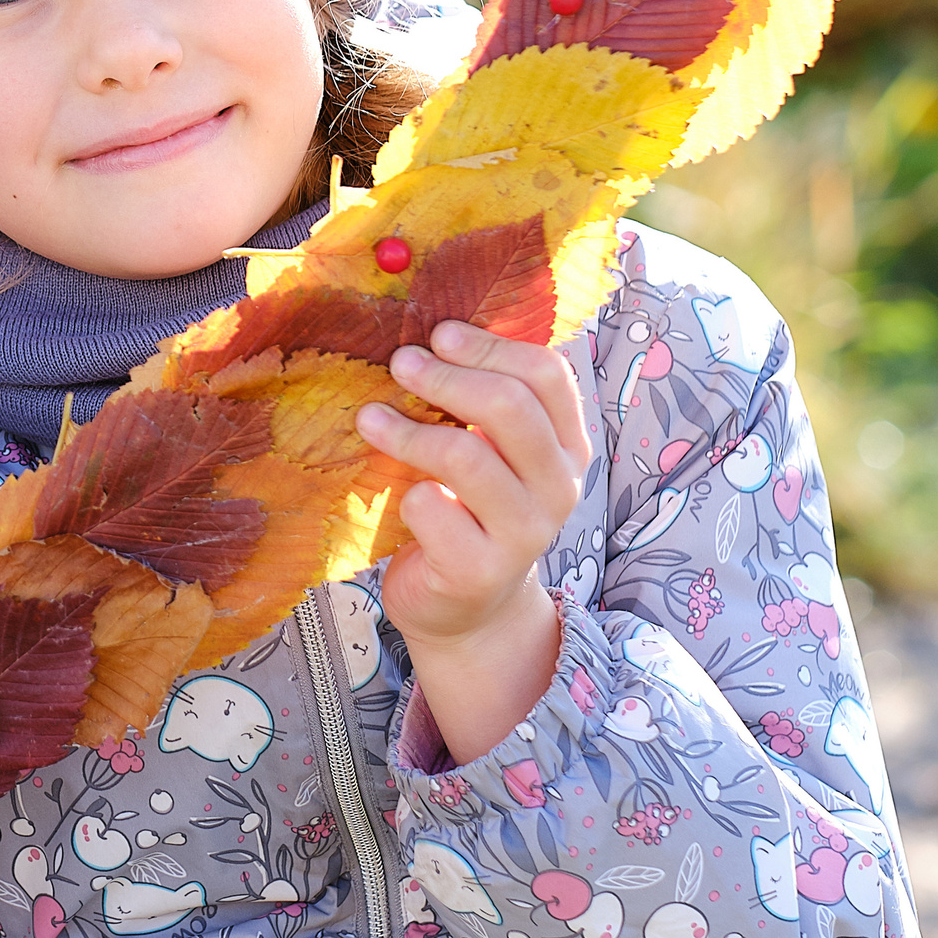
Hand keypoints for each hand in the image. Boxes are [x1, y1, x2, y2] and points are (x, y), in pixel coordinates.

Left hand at [356, 320, 589, 760]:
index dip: (491, 346)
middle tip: (400, 363)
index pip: (548, 375)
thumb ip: (478, 402)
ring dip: (409, 431)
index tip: (440, 333)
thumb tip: (433, 328)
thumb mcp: (488, 452)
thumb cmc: (467, 510)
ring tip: (371, 418)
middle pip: (509, 407)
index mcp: (567, 446)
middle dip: (446, 377)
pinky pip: (435, 510)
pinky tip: (398, 494)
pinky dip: (408, 493)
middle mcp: (559, 488)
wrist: (464, 608)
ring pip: (467, 457)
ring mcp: (525, 534)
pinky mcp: (480, 571)